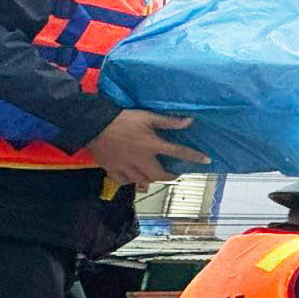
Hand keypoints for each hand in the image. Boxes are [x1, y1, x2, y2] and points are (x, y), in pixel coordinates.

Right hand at [85, 110, 210, 185]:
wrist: (92, 124)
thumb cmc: (121, 118)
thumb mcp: (146, 116)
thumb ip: (168, 121)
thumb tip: (189, 121)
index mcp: (151, 145)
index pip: (178, 152)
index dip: (194, 157)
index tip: (207, 161)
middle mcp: (141, 159)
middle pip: (160, 175)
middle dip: (169, 176)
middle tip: (173, 173)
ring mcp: (126, 167)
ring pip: (143, 180)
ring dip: (152, 178)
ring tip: (155, 174)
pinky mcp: (112, 169)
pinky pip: (124, 181)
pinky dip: (131, 181)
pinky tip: (133, 177)